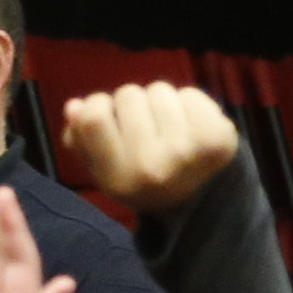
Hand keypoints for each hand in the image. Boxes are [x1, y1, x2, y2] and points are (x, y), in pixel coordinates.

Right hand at [62, 82, 239, 216]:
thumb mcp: (105, 169)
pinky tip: (191, 128)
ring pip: (159, 90)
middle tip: (146, 129)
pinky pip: (190, 93)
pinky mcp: (218, 136)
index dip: (98, 105)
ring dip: (161, 103)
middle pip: (128, 95)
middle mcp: (151, 167)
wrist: (201, 202)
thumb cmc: (144, 177)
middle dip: (133, 105)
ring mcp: (188, 151)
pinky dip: (188, 104)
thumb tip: (74, 106)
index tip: (108, 114)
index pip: (93, 117)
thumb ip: (82, 139)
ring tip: (168, 128)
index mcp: (118, 179)